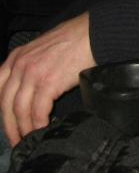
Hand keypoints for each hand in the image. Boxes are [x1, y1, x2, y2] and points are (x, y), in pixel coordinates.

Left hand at [0, 13, 94, 145]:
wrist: (95, 33)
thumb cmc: (76, 38)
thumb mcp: (43, 47)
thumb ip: (32, 63)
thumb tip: (34, 86)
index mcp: (17, 57)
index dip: (2, 109)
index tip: (9, 123)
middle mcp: (20, 65)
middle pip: (6, 103)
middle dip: (10, 125)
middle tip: (17, 140)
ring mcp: (32, 74)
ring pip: (20, 110)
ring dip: (24, 129)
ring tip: (30, 139)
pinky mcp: (48, 82)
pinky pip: (37, 111)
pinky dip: (39, 124)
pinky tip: (43, 129)